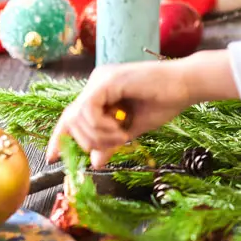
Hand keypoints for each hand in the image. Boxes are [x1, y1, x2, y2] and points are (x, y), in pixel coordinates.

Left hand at [45, 51, 237, 167]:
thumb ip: (112, 142)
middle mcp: (96, 82)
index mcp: (101, 91)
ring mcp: (100, 79)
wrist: (187, 85)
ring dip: (97, 136)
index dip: (60, 137)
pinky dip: (101, 127)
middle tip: (112, 147)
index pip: (71, 116)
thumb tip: (95, 162)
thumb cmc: (165, 102)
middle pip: (70, 119)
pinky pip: (89, 111)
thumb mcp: (133, 129)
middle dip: (86, 141)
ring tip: (121, 138)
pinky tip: (121, 130)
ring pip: (77, 117)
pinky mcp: (107, 80)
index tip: (52, 158)